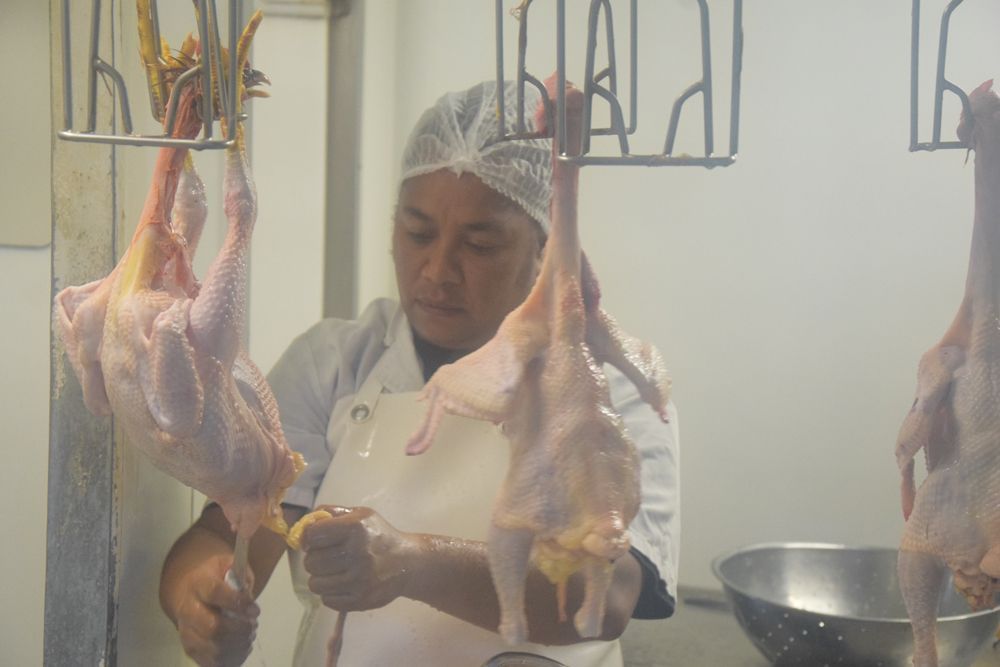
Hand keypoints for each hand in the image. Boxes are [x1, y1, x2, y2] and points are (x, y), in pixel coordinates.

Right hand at [171, 553, 259, 666]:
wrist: (188, 591)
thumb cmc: (214, 578)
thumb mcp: (228, 565)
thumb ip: (241, 576)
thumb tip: (248, 596)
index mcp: (198, 584)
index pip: (215, 593)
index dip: (237, 602)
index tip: (255, 610)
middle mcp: (187, 609)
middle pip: (212, 628)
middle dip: (240, 630)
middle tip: (253, 625)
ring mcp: (187, 632)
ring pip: (213, 650)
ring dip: (238, 646)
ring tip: (248, 636)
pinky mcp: (190, 650)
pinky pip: (211, 663)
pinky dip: (232, 659)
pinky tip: (241, 647)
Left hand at [301, 505, 419, 611]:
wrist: (408, 562)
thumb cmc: (380, 535)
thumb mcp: (360, 515)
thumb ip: (331, 513)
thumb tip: (304, 524)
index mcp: (356, 528)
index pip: (313, 535)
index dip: (309, 538)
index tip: (314, 540)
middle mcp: (358, 554)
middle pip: (311, 562)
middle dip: (314, 558)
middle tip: (327, 556)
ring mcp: (359, 580)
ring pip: (315, 584)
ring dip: (320, 577)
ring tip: (333, 571)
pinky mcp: (360, 600)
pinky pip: (327, 600)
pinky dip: (330, 592)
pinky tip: (342, 583)